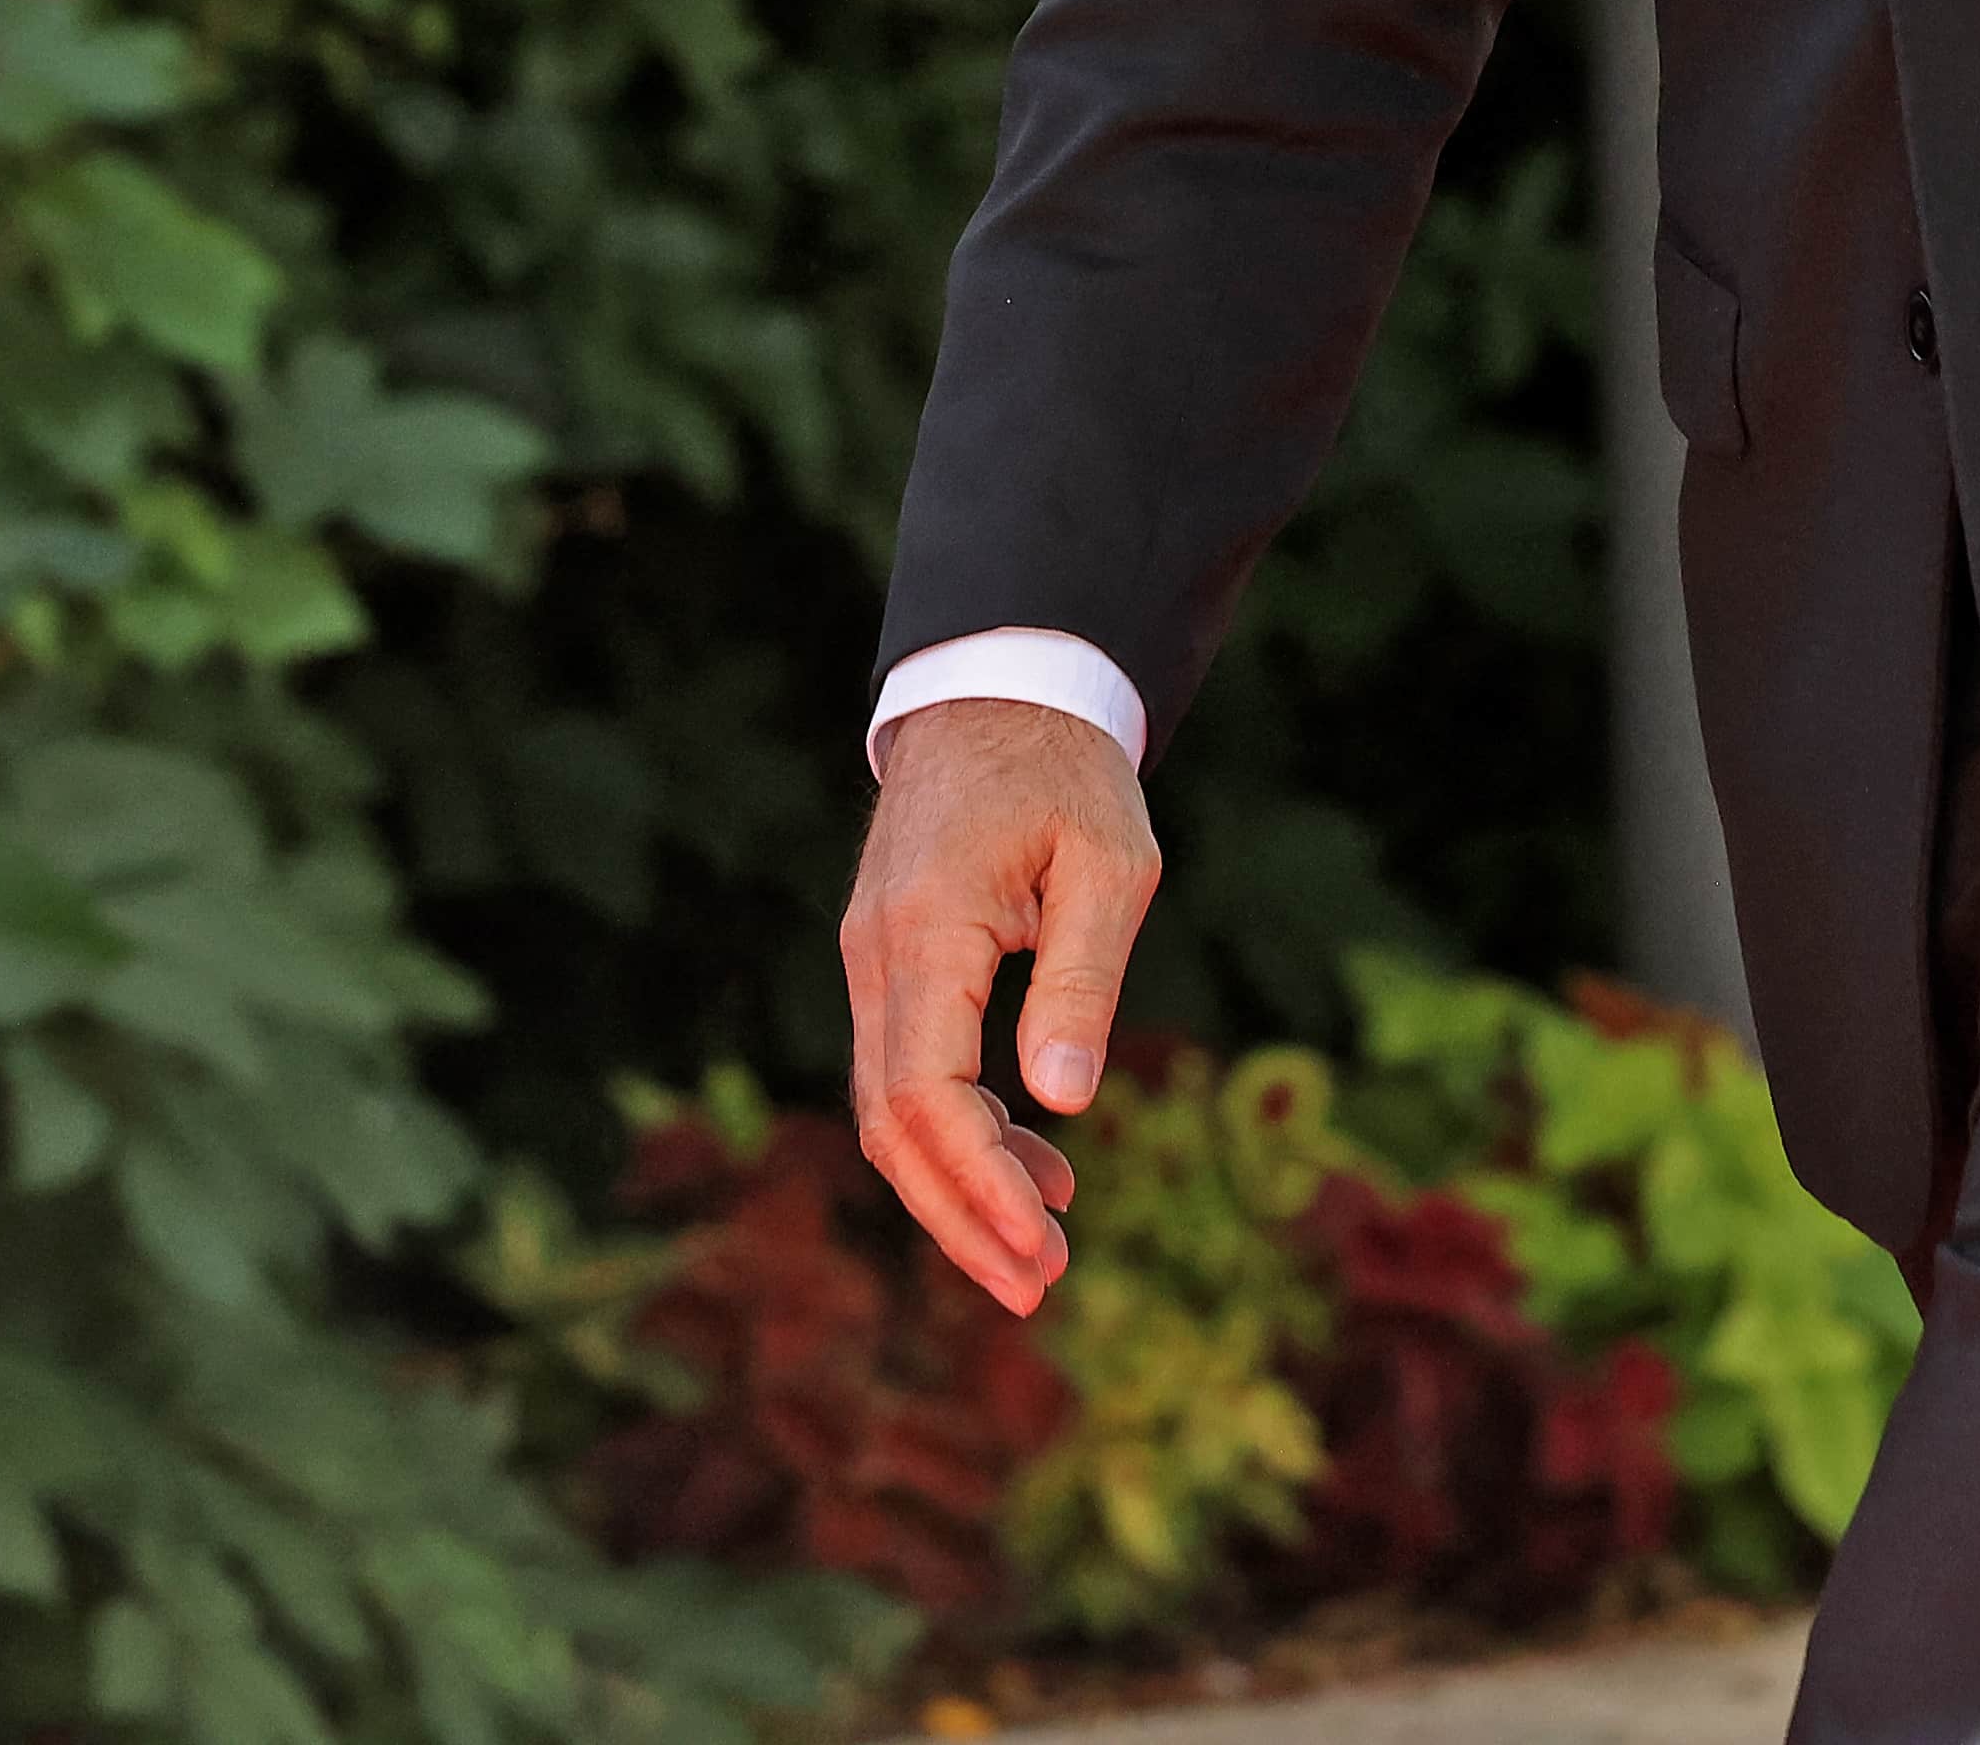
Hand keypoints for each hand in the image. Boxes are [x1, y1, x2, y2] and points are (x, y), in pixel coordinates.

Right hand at [839, 698, 1161, 1315]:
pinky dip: (958, 1134)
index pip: (924, 1092)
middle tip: (1039, 1289)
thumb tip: (1064, 1103)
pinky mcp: (889, 968)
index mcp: (924, 932)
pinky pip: (905, 1073)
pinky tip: (1033, 1163)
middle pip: (891, 1125)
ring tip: (1045, 1250)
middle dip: (961, 1217)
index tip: (1043, 1243)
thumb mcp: (1108, 864)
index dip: (977, 1180)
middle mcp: (875, 958)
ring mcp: (871, 964)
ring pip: (889, 1110)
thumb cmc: (1065, 772)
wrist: (998, 691)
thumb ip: (1080, 980)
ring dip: (957, 1188)